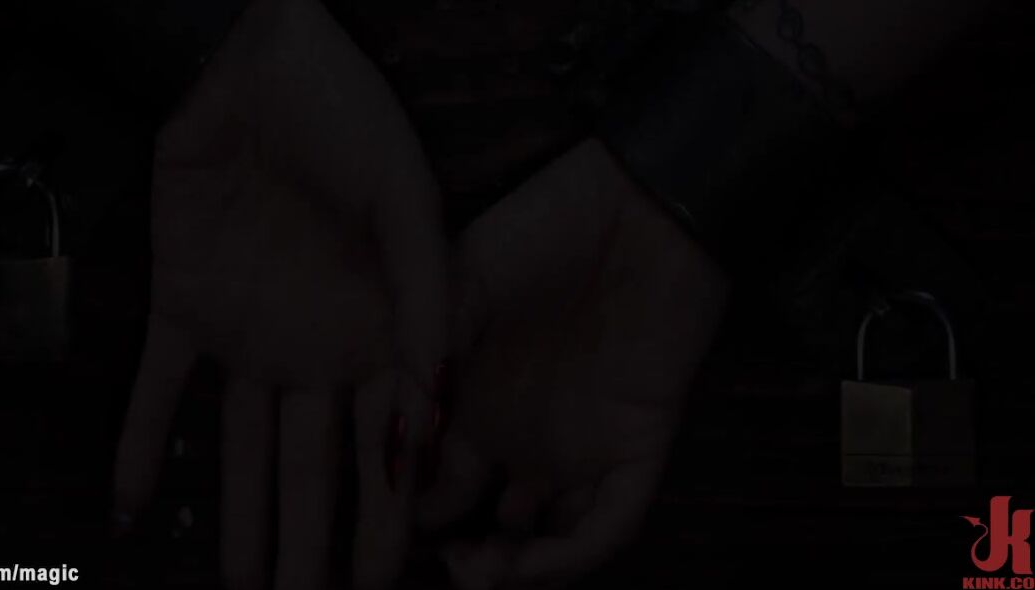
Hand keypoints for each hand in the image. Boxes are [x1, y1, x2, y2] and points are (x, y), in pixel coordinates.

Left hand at [111, 0, 445, 586]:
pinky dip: (139, 447)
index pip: (385, 447)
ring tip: (240, 585)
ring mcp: (250, 332)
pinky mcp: (185, 303)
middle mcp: (316, 348)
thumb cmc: (355, 124)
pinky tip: (133, 509)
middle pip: (313, 468)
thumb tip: (433, 413)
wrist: (270, 64)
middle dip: (311, 545)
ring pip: (242, 449)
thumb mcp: (409, 211)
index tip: (386, 581)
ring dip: (238, 519)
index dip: (386, 518)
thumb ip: (424, 309)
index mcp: (377, 335)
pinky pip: (158, 390)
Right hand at [419, 139, 727, 588]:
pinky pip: (611, 520)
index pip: (435, 476)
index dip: (413, 509)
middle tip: (448, 565)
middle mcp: (522, 429)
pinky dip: (575, 553)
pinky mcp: (637, 443)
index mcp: (474, 395)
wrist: (642, 200)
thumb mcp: (463, 279)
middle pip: (486, 521)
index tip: (392, 522)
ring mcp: (580, 441)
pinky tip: (537, 559)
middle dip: (463, 557)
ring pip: (548, 536)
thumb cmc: (545, 224)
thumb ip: (426, 357)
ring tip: (487, 570)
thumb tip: (399, 441)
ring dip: (517, 568)